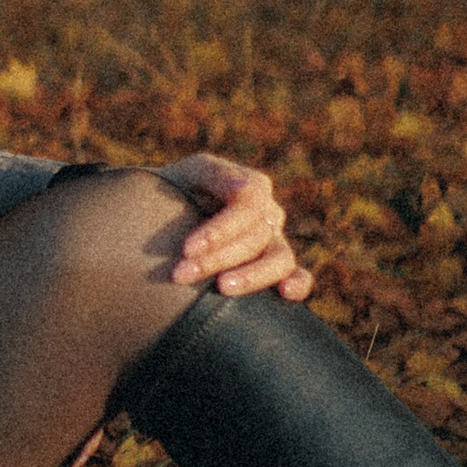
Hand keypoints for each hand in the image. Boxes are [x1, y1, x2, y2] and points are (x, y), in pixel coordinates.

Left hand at [159, 152, 309, 301]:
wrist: (168, 217)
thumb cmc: (178, 191)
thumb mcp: (189, 173)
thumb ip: (213, 173)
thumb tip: (242, 188)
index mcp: (252, 186)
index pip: (248, 205)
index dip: (220, 229)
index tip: (187, 249)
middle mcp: (268, 213)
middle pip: (255, 237)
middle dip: (216, 258)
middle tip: (181, 275)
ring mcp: (276, 241)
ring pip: (280, 259)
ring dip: (252, 276)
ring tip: (222, 288)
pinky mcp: (277, 268)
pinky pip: (299, 276)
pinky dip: (298, 284)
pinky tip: (285, 293)